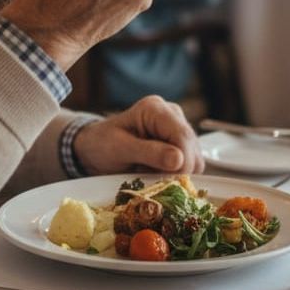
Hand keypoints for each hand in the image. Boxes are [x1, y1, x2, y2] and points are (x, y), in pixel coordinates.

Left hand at [72, 95, 204, 174]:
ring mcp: (177, 129)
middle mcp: (172, 115)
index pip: (182, 135)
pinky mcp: (179, 144)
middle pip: (192, 148)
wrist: (95, 148)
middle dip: (176, 169)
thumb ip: (149, 152)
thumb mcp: (120, 148)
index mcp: (155, 109)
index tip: (170, 180)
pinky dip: (174, 174)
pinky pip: (188, 165)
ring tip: (148, 171)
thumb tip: (179, 159)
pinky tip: (153, 171)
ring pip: (194, 159)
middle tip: (150, 175)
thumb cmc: (102, 144)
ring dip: (174, 173)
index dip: (182, 161)